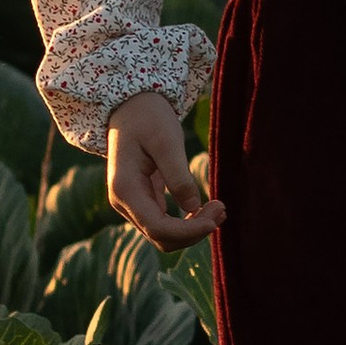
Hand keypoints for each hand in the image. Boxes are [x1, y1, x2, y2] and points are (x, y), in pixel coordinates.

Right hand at [107, 90, 223, 247]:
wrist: (131, 108)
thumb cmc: (148, 118)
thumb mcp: (166, 141)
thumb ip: (178, 175)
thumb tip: (193, 208)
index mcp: (125, 189)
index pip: (157, 228)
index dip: (188, 231)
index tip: (214, 219)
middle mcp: (123, 203)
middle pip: (161, 236)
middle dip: (193, 230)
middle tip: (222, 208)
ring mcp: (131, 204)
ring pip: (163, 233)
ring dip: (192, 228)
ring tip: (220, 208)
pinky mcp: (143, 200)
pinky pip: (165, 221)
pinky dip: (187, 221)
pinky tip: (208, 208)